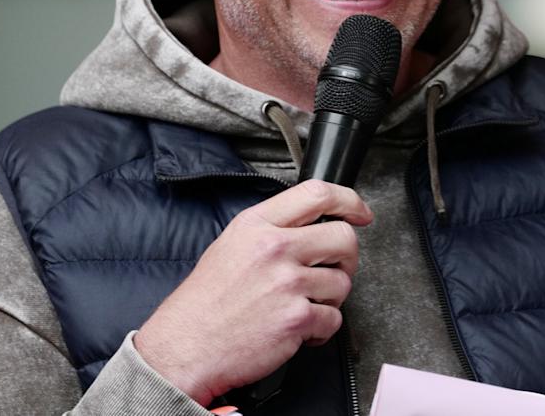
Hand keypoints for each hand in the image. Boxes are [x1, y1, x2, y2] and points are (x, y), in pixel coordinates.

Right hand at [133, 179, 372, 404]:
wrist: (183, 350)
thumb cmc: (204, 304)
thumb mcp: (231, 245)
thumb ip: (272, 229)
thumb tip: (313, 225)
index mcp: (256, 226)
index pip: (317, 194)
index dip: (349, 201)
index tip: (360, 212)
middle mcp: (274, 249)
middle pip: (343, 237)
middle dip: (346, 257)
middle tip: (333, 269)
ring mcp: (287, 284)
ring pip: (343, 282)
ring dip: (330, 298)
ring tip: (303, 305)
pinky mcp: (296, 319)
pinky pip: (334, 319)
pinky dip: (321, 329)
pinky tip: (299, 328)